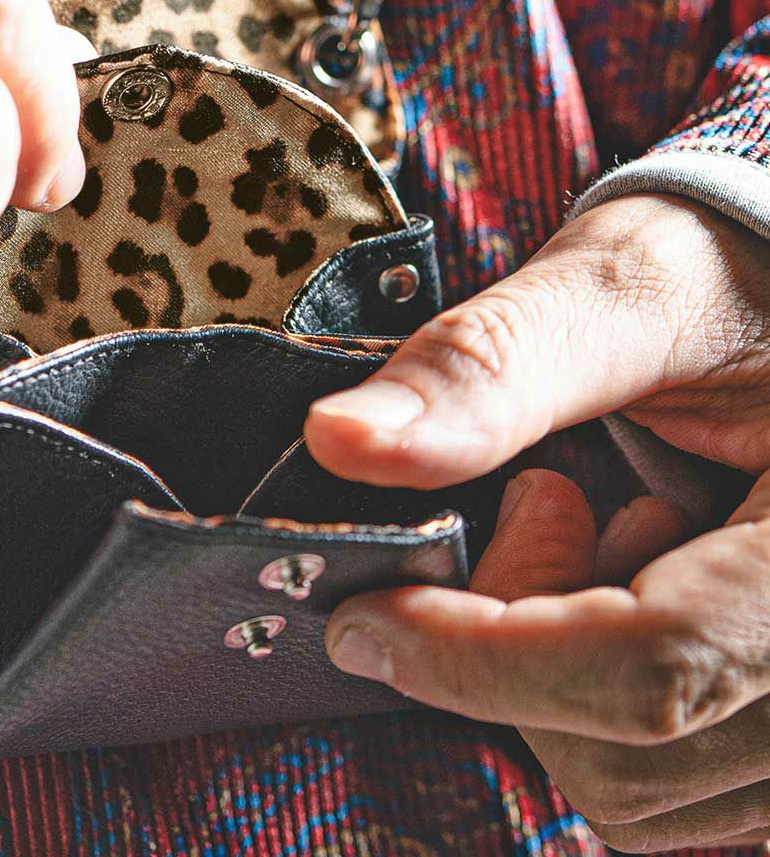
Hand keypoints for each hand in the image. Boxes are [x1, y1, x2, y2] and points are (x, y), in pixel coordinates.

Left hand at [305, 193, 769, 851]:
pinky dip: (593, 698)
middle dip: (517, 638)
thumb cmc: (722, 277)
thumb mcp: (617, 289)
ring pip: (642, 787)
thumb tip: (341, 441)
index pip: (653, 669)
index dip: (481, 657)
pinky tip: (620, 578)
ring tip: (592, 522)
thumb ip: (489, 365)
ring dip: (555, 670)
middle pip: (634, 749)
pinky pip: (669, 780)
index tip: (363, 618)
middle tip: (538, 496)